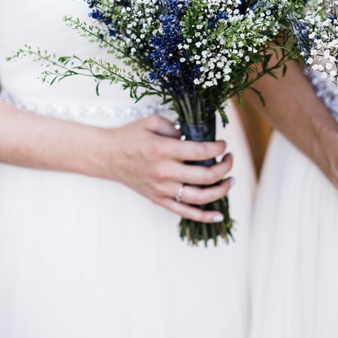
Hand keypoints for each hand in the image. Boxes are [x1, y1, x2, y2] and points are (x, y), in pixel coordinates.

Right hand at [103, 114, 234, 222]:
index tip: (223, 144)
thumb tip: (195, 138)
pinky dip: (204, 216)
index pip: (201, 152)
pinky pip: (185, 213)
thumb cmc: (129, 137)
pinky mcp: (159, 200)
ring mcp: (162, 189)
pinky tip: (219, 216)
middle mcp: (165, 172)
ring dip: (221, 190)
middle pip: (206, 176)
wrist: (107, 156)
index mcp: (164, 150)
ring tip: (230, 181)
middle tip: (229, 159)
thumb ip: (176, 127)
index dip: (218, 147)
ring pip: (200, 197)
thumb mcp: (152, 121)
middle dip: (225, 167)